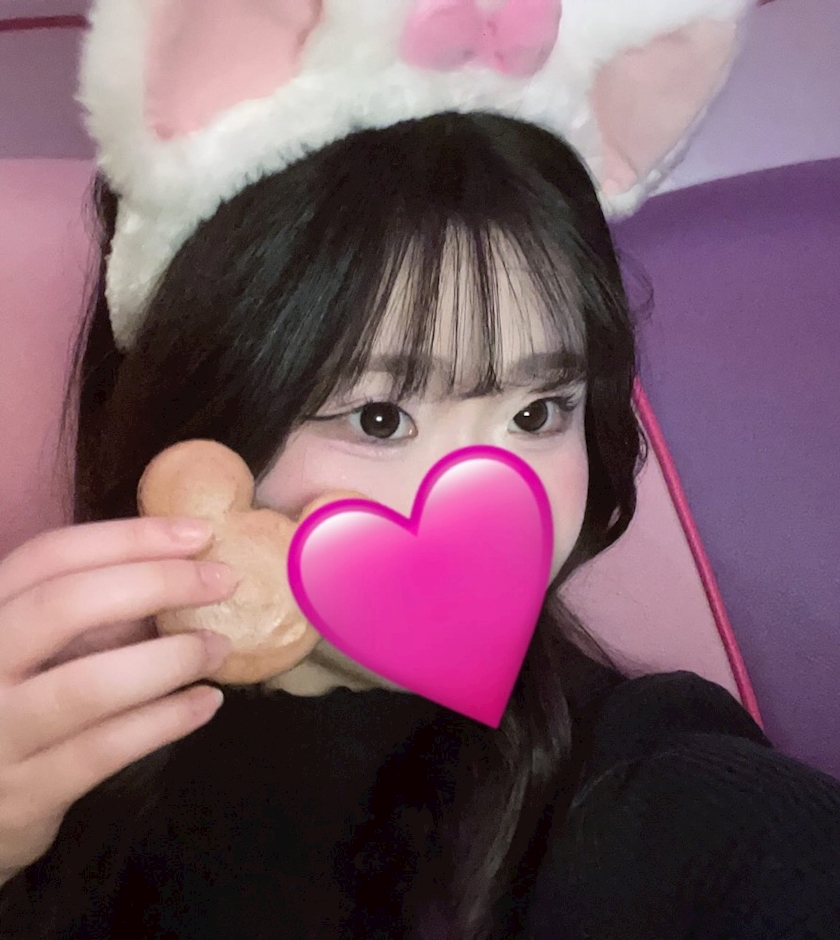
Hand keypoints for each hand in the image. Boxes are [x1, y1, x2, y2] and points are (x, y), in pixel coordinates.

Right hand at [0, 517, 235, 877]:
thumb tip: (182, 573)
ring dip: (170, 659)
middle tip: (223, 581)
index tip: (198, 534)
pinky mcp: (23, 794)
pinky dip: (164, 720)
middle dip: (156, 584)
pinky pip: (104, 749)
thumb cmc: (16, 706)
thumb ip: (90, 615)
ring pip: (87, 685)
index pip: (50, 556)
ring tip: (219, 648)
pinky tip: (206, 702)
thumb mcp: (36, 649)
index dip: (128, 538)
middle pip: (64, 605)